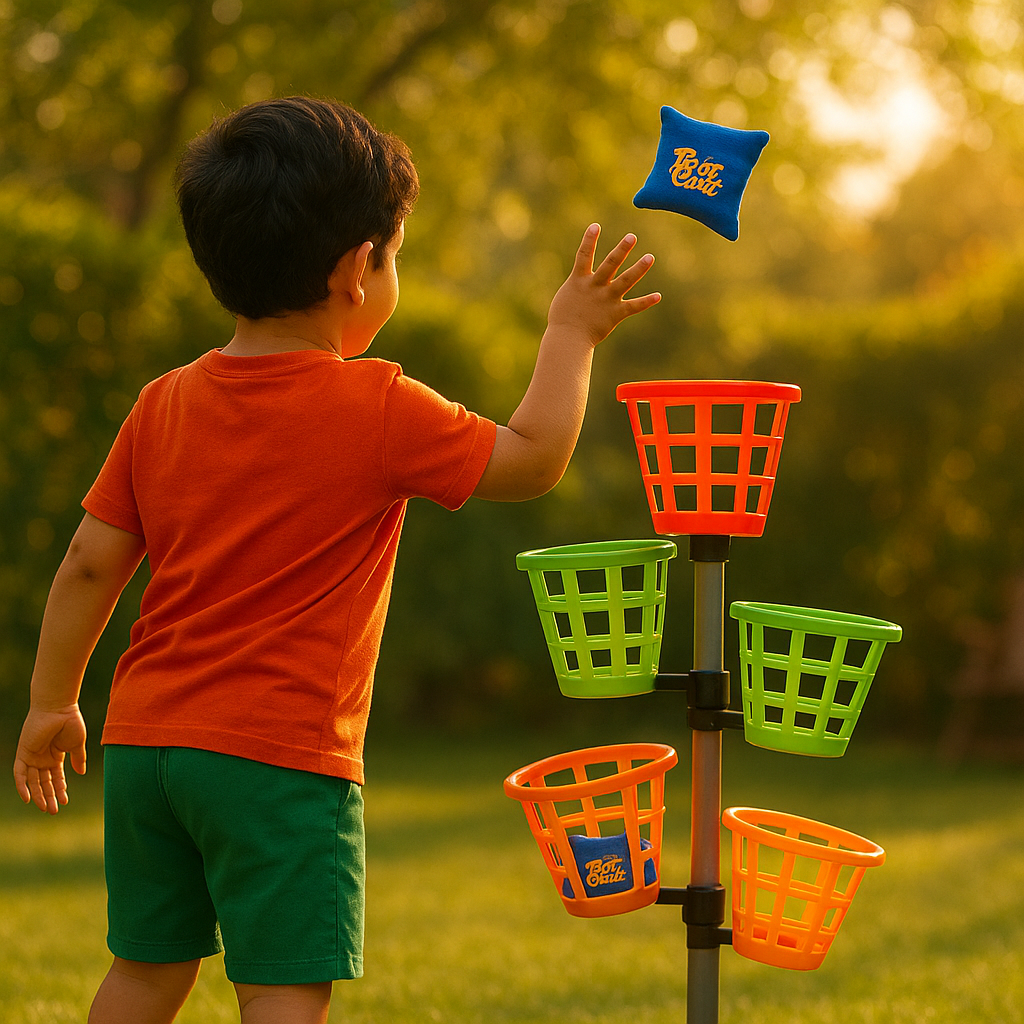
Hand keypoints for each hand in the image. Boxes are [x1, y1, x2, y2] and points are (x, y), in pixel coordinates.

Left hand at [13, 705, 86, 813]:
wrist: (58, 708)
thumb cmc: (70, 722)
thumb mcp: (77, 744)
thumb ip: (78, 759)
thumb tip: (81, 773)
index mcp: (56, 756)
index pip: (56, 777)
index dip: (60, 789)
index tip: (65, 801)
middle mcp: (43, 758)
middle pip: (44, 783)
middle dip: (50, 796)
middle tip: (54, 811)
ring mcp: (32, 757)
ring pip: (33, 782)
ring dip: (39, 795)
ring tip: (46, 808)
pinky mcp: (23, 754)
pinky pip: (20, 774)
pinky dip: (23, 787)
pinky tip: (28, 798)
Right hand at [546, 224, 660, 345]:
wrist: (567, 339)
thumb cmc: (562, 319)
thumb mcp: (566, 297)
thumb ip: (578, 287)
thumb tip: (583, 283)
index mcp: (579, 280)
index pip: (583, 255)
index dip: (589, 240)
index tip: (595, 226)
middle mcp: (595, 286)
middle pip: (610, 264)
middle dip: (622, 249)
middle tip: (632, 237)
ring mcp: (606, 299)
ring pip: (625, 281)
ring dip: (638, 269)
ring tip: (650, 257)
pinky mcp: (615, 314)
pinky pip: (633, 306)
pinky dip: (646, 302)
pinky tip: (658, 296)